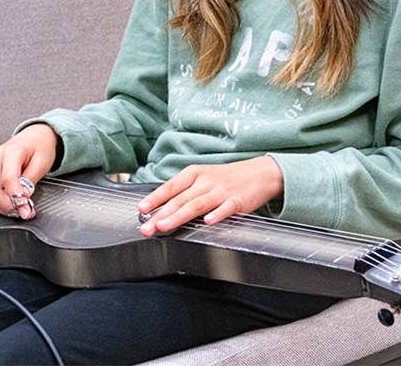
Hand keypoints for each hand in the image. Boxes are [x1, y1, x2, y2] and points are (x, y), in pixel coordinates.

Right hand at [0, 124, 60, 219]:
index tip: (26, 208)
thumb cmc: (40, 146)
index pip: (8, 179)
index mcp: (11, 151)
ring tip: (19, 210)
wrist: (35, 136)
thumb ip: (30, 180)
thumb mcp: (42, 162)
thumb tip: (22, 197)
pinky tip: (11, 204)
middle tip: (24, 212)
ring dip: (2, 207)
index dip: (16, 198)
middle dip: (8, 206)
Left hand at [137, 156, 283, 236]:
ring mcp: (222, 191)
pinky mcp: (238, 201)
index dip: (155, 198)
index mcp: (195, 174)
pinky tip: (208, 222)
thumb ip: (184, 192)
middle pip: (180, 199)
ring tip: (165, 226)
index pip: (171, 186)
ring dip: (179, 216)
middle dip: (161, 214)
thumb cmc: (227, 178)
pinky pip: (226, 208)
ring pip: (197, 204)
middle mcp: (206, 181)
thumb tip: (160, 207)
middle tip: (147, 227)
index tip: (141, 209)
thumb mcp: (203, 178)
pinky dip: (217, 214)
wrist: (259, 173)